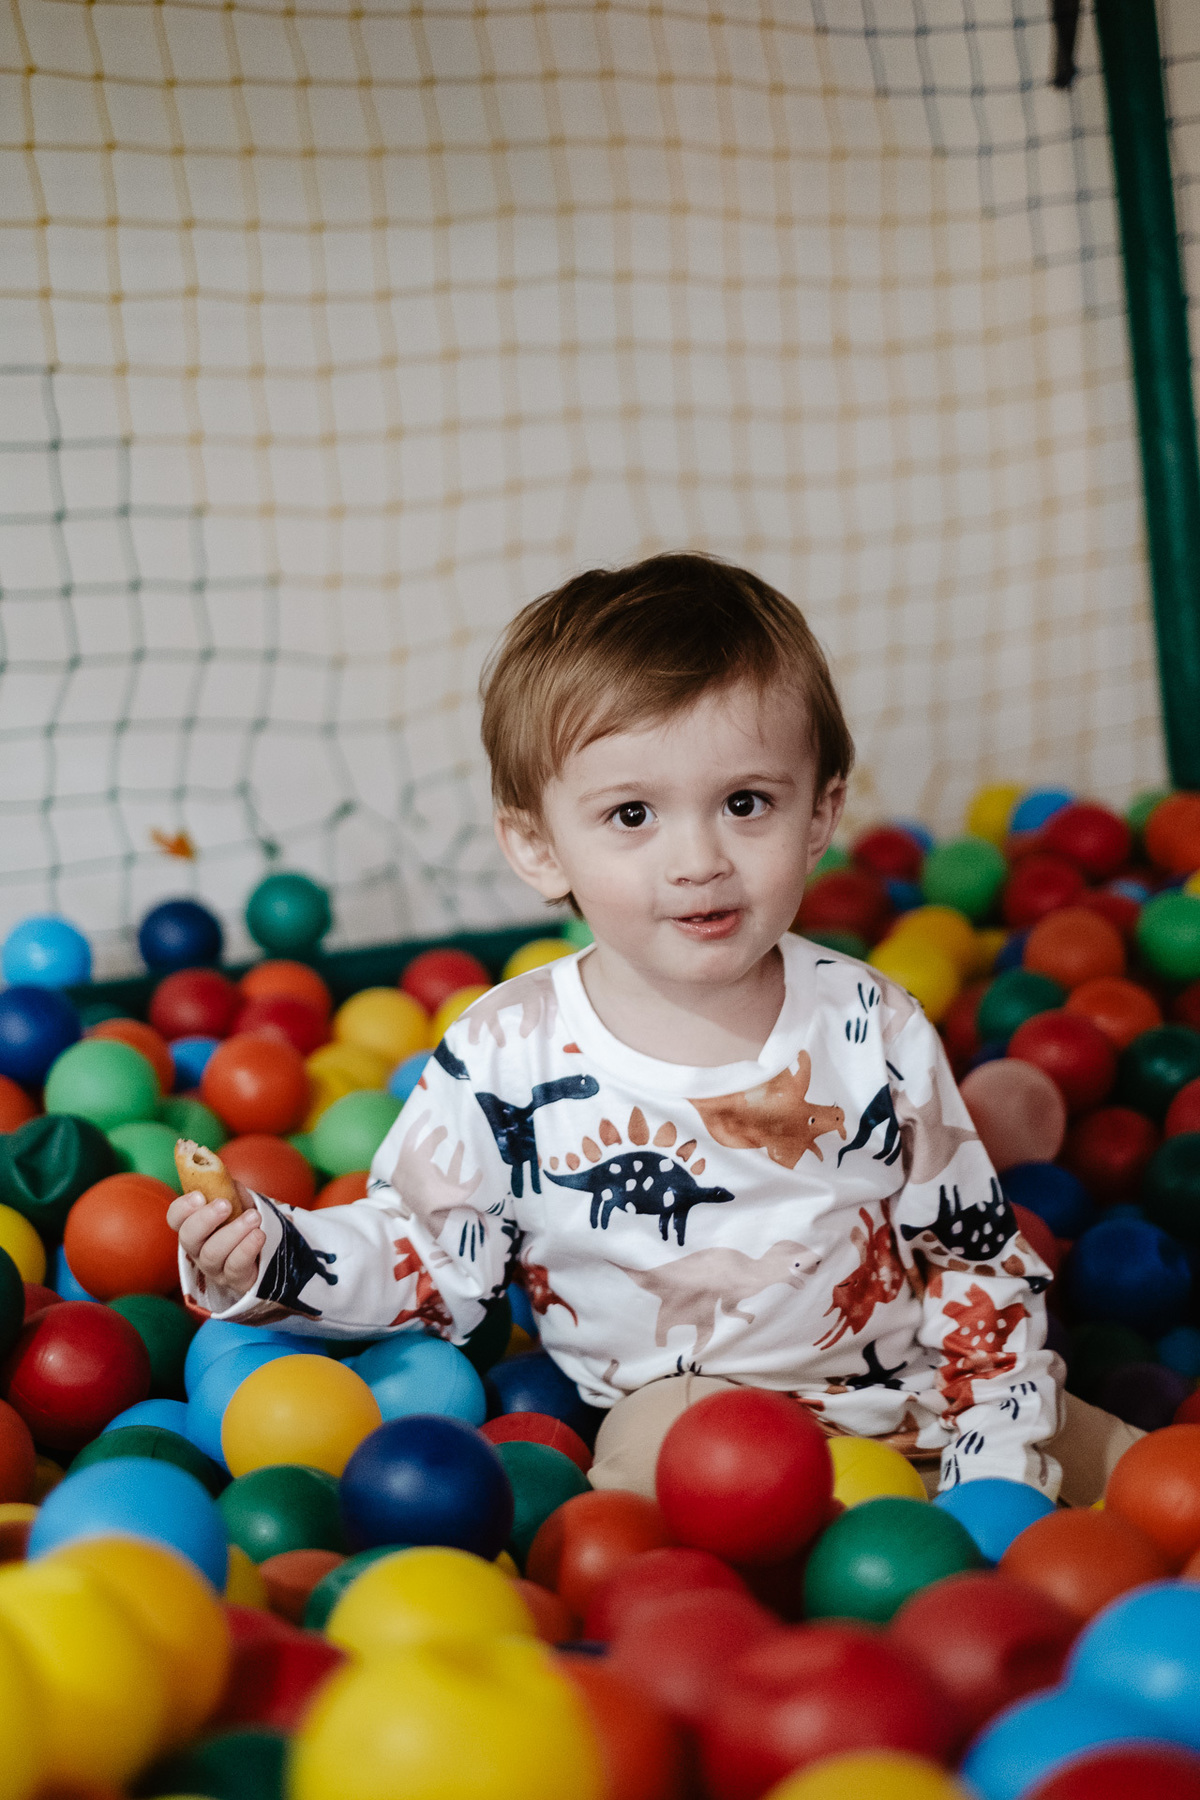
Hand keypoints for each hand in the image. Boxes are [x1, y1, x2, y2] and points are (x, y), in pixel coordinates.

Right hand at [168, 1187, 264, 1302]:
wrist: (265, 1252)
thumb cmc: (243, 1222)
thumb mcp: (238, 1201)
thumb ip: (230, 1189)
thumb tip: (224, 1176)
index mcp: (194, 1225)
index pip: (175, 1218)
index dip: (182, 1208)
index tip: (199, 1195)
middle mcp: (198, 1248)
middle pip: (189, 1237)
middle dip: (205, 1219)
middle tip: (224, 1204)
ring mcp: (214, 1267)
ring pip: (213, 1253)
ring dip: (233, 1232)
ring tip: (253, 1217)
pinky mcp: (234, 1279)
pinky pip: (235, 1266)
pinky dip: (247, 1248)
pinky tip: (259, 1235)